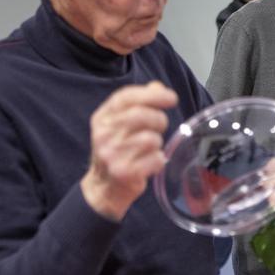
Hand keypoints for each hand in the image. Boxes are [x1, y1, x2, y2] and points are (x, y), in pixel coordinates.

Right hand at [80, 82, 176, 220]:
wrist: (103, 186)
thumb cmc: (118, 150)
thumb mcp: (121, 124)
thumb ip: (139, 104)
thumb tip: (158, 87)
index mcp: (102, 117)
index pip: (126, 97)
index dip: (152, 95)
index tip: (171, 98)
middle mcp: (103, 134)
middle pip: (141, 115)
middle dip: (159, 119)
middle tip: (161, 127)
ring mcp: (111, 154)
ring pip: (150, 139)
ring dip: (158, 144)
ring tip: (150, 149)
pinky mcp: (123, 173)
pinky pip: (155, 159)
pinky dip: (159, 161)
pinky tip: (151, 163)